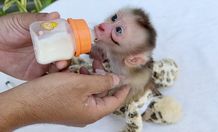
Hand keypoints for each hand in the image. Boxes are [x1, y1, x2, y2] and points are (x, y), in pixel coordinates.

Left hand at [0, 12, 67, 79]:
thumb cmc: (3, 30)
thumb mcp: (21, 21)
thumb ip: (38, 19)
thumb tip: (55, 15)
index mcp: (46, 36)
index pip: (63, 39)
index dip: (70, 41)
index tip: (73, 43)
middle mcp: (47, 49)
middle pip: (63, 54)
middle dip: (68, 56)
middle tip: (66, 57)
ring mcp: (42, 62)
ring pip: (59, 67)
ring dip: (63, 67)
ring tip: (60, 65)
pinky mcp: (36, 73)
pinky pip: (48, 78)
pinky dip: (54, 79)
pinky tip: (54, 76)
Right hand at [0, 72, 129, 130]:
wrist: (24, 102)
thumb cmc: (51, 95)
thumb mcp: (81, 84)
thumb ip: (102, 82)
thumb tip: (116, 80)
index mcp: (93, 112)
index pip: (115, 101)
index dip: (123, 90)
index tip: (128, 81)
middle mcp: (86, 113)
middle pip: (103, 95)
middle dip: (103, 78)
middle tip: (101, 65)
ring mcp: (76, 110)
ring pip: (90, 92)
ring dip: (91, 78)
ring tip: (87, 66)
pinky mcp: (67, 104)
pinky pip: (79, 92)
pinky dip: (80, 81)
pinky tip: (75, 71)